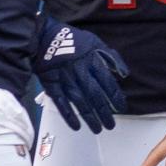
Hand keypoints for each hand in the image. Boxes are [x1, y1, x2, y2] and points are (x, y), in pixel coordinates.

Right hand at [35, 17, 128, 132]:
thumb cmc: (70, 39)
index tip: (121, 107)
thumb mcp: (94, 41)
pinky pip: (61, 103)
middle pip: (95, 96)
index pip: (107, 83)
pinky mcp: (51, 85)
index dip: (115, 97)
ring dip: (90, 117)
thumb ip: (110, 56)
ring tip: (98, 129)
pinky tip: (76, 125)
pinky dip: (69, 115)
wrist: (42, 36)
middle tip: (110, 125)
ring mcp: (65, 79)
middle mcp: (79, 71)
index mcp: (91, 60)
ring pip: (80, 102)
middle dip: (104, 112)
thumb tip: (123, 73)